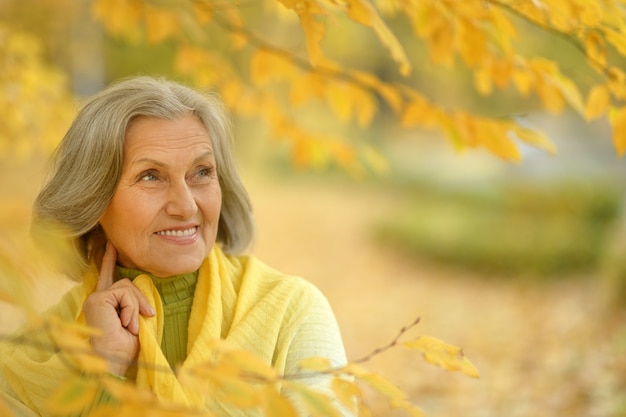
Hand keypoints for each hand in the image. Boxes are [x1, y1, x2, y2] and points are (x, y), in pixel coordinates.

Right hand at [83, 241, 154, 376]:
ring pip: (127, 287)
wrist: (114, 362)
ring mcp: (95, 298)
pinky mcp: (98, 299)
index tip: (112, 245)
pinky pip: (124, 293)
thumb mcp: (135, 321)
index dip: (109, 261)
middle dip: (140, 300)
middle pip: (126, 283)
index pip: (107, 278)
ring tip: (131, 326)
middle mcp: (96, 299)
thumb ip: (134, 305)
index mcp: (104, 305)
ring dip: (136, 307)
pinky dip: (131, 308)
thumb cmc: (125, 349)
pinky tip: (125, 323)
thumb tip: (142, 297)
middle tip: (147, 317)